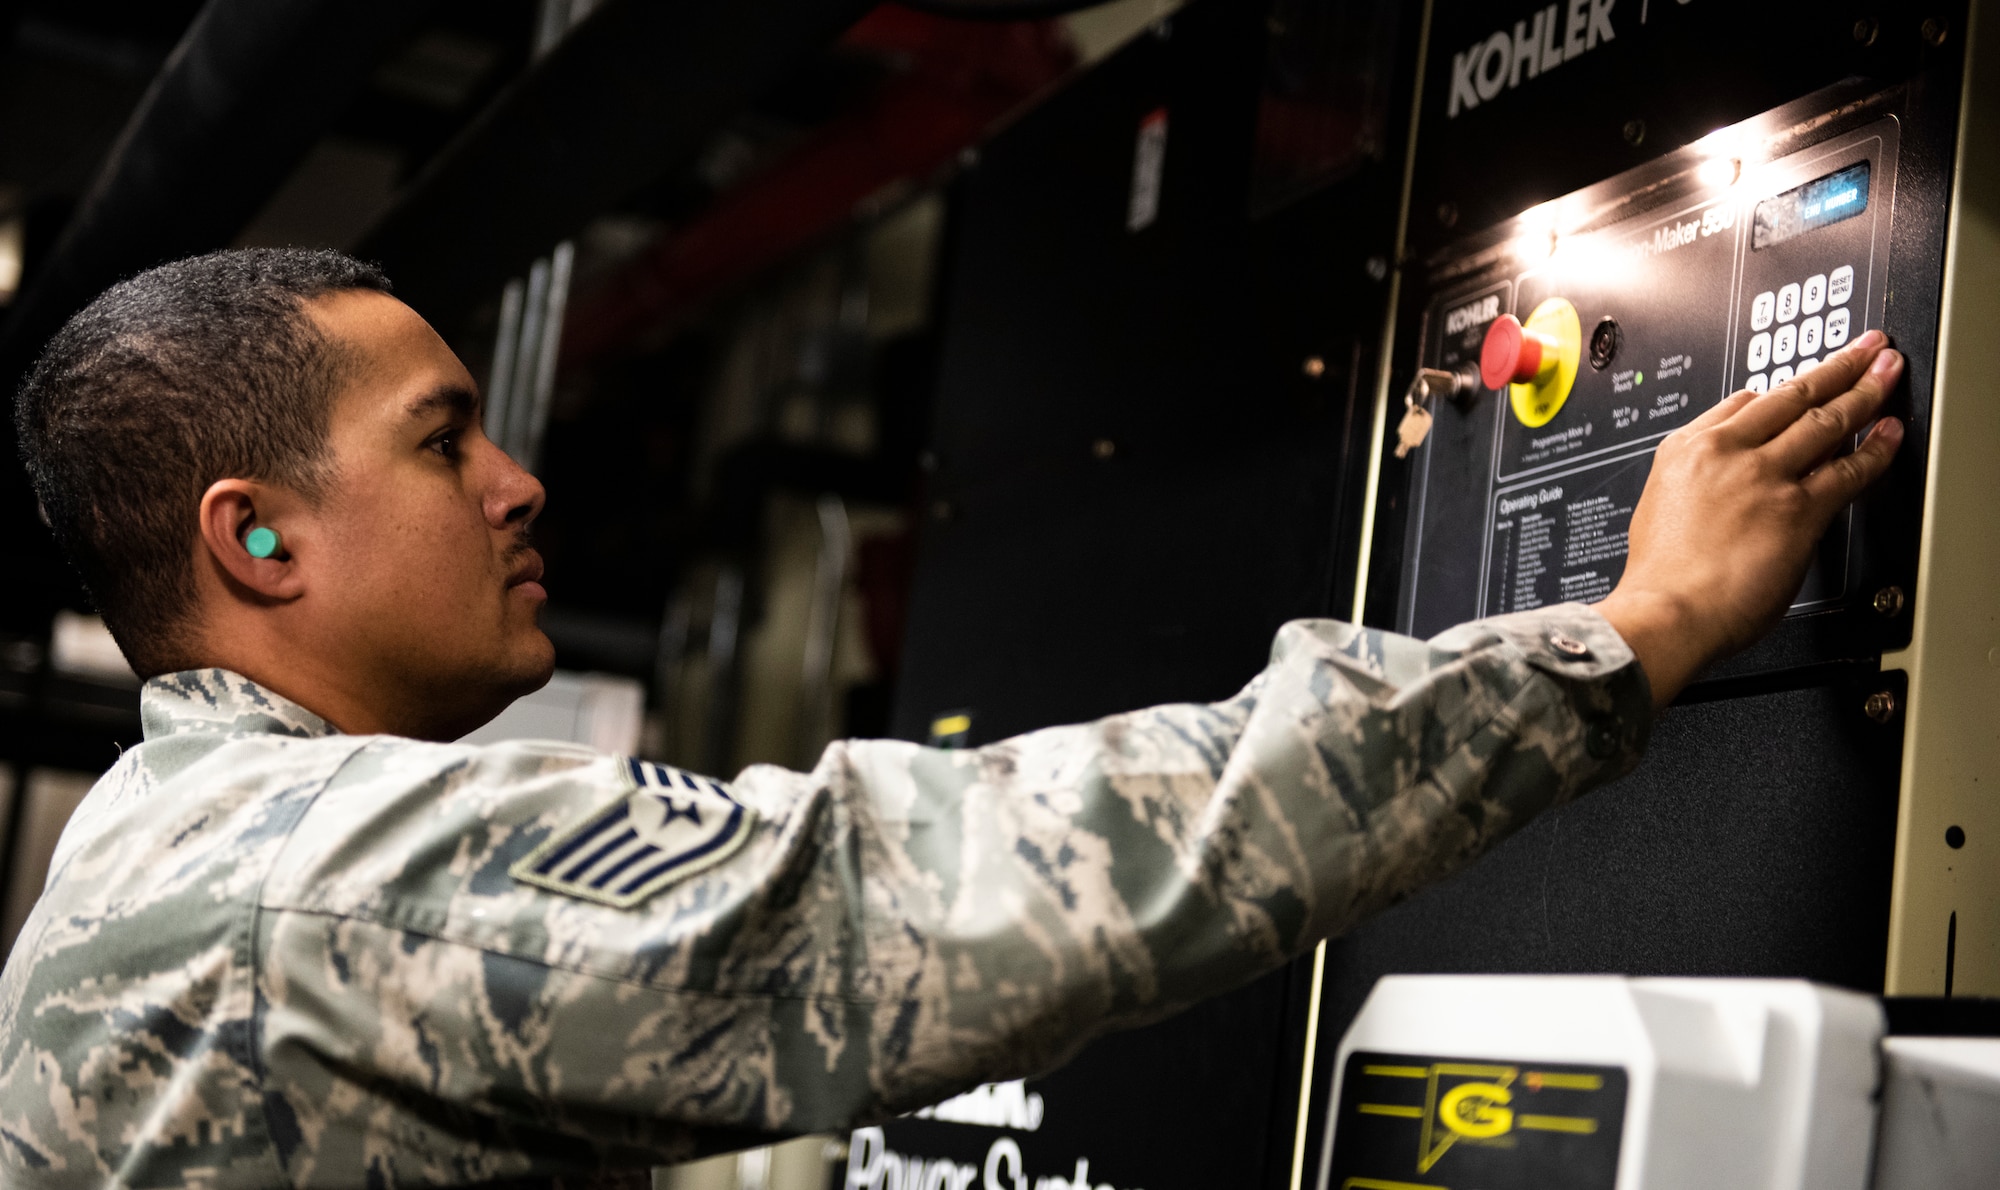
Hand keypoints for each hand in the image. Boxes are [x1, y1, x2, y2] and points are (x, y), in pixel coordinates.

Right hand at [1596, 329, 1903, 707]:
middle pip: (1791, 396)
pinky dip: (1876, 448)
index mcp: (1686, 450)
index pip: (1743, 402)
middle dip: (1836, 368)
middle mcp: (1726, 452)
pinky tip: (1890, 432)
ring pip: (1824, 421)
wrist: (1666, 610)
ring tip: (1887, 372)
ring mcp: (1763, 477)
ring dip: (1864, 391)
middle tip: (1864, 349)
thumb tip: (1719, 487)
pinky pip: (1847, 470)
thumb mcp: (1658, 509)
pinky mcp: (1796, 509)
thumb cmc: (1659, 577)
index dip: (1783, 392)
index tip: (1803, 386)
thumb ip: (1694, 484)